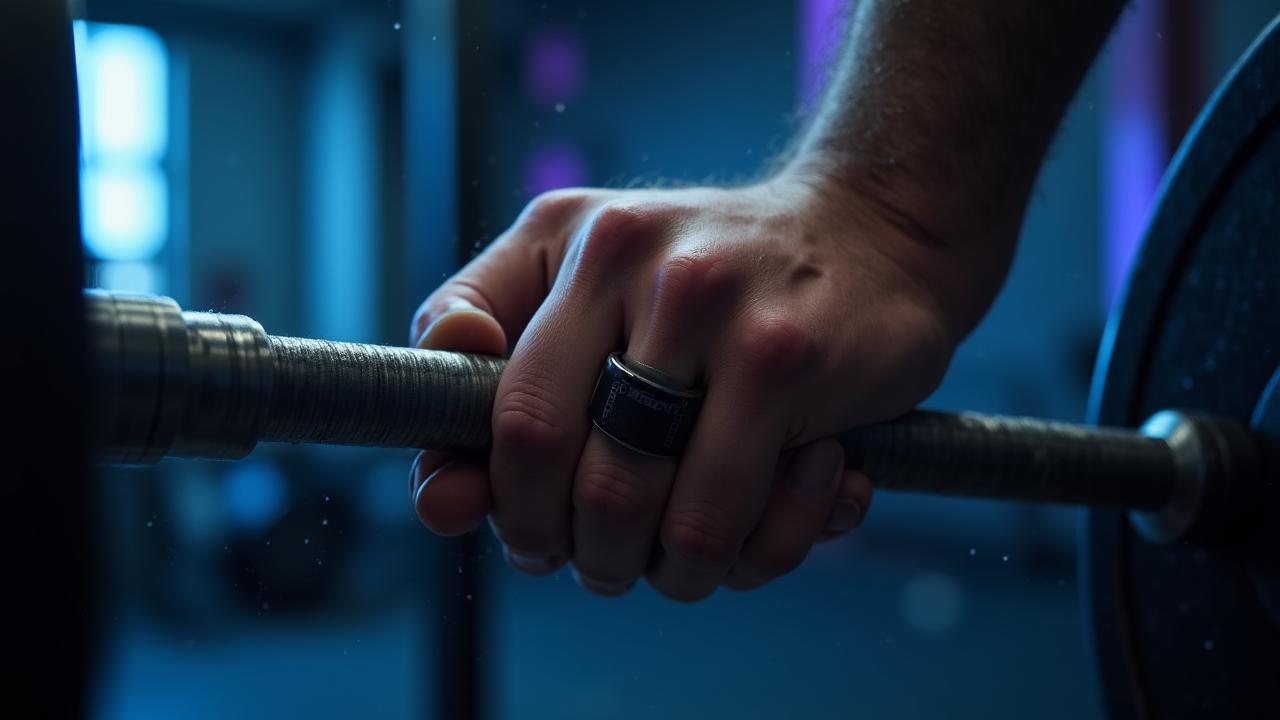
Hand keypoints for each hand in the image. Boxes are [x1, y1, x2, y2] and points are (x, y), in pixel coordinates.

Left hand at [410, 171, 963, 599]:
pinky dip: (755, 554)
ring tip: (689, 554)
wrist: (876, 230)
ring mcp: (725, 315)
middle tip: (610, 561)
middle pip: (580, 481)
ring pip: (665, 522)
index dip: (503, 504)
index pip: (507, 415)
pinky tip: (779, 506)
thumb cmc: (712, 275)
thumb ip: (493, 368)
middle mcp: (643, 267)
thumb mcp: (586, 277)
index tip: (530, 535)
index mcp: (573, 243)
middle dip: (589, 553)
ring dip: (672, 572)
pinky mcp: (796, 362)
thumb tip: (441, 498)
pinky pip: (746, 523)